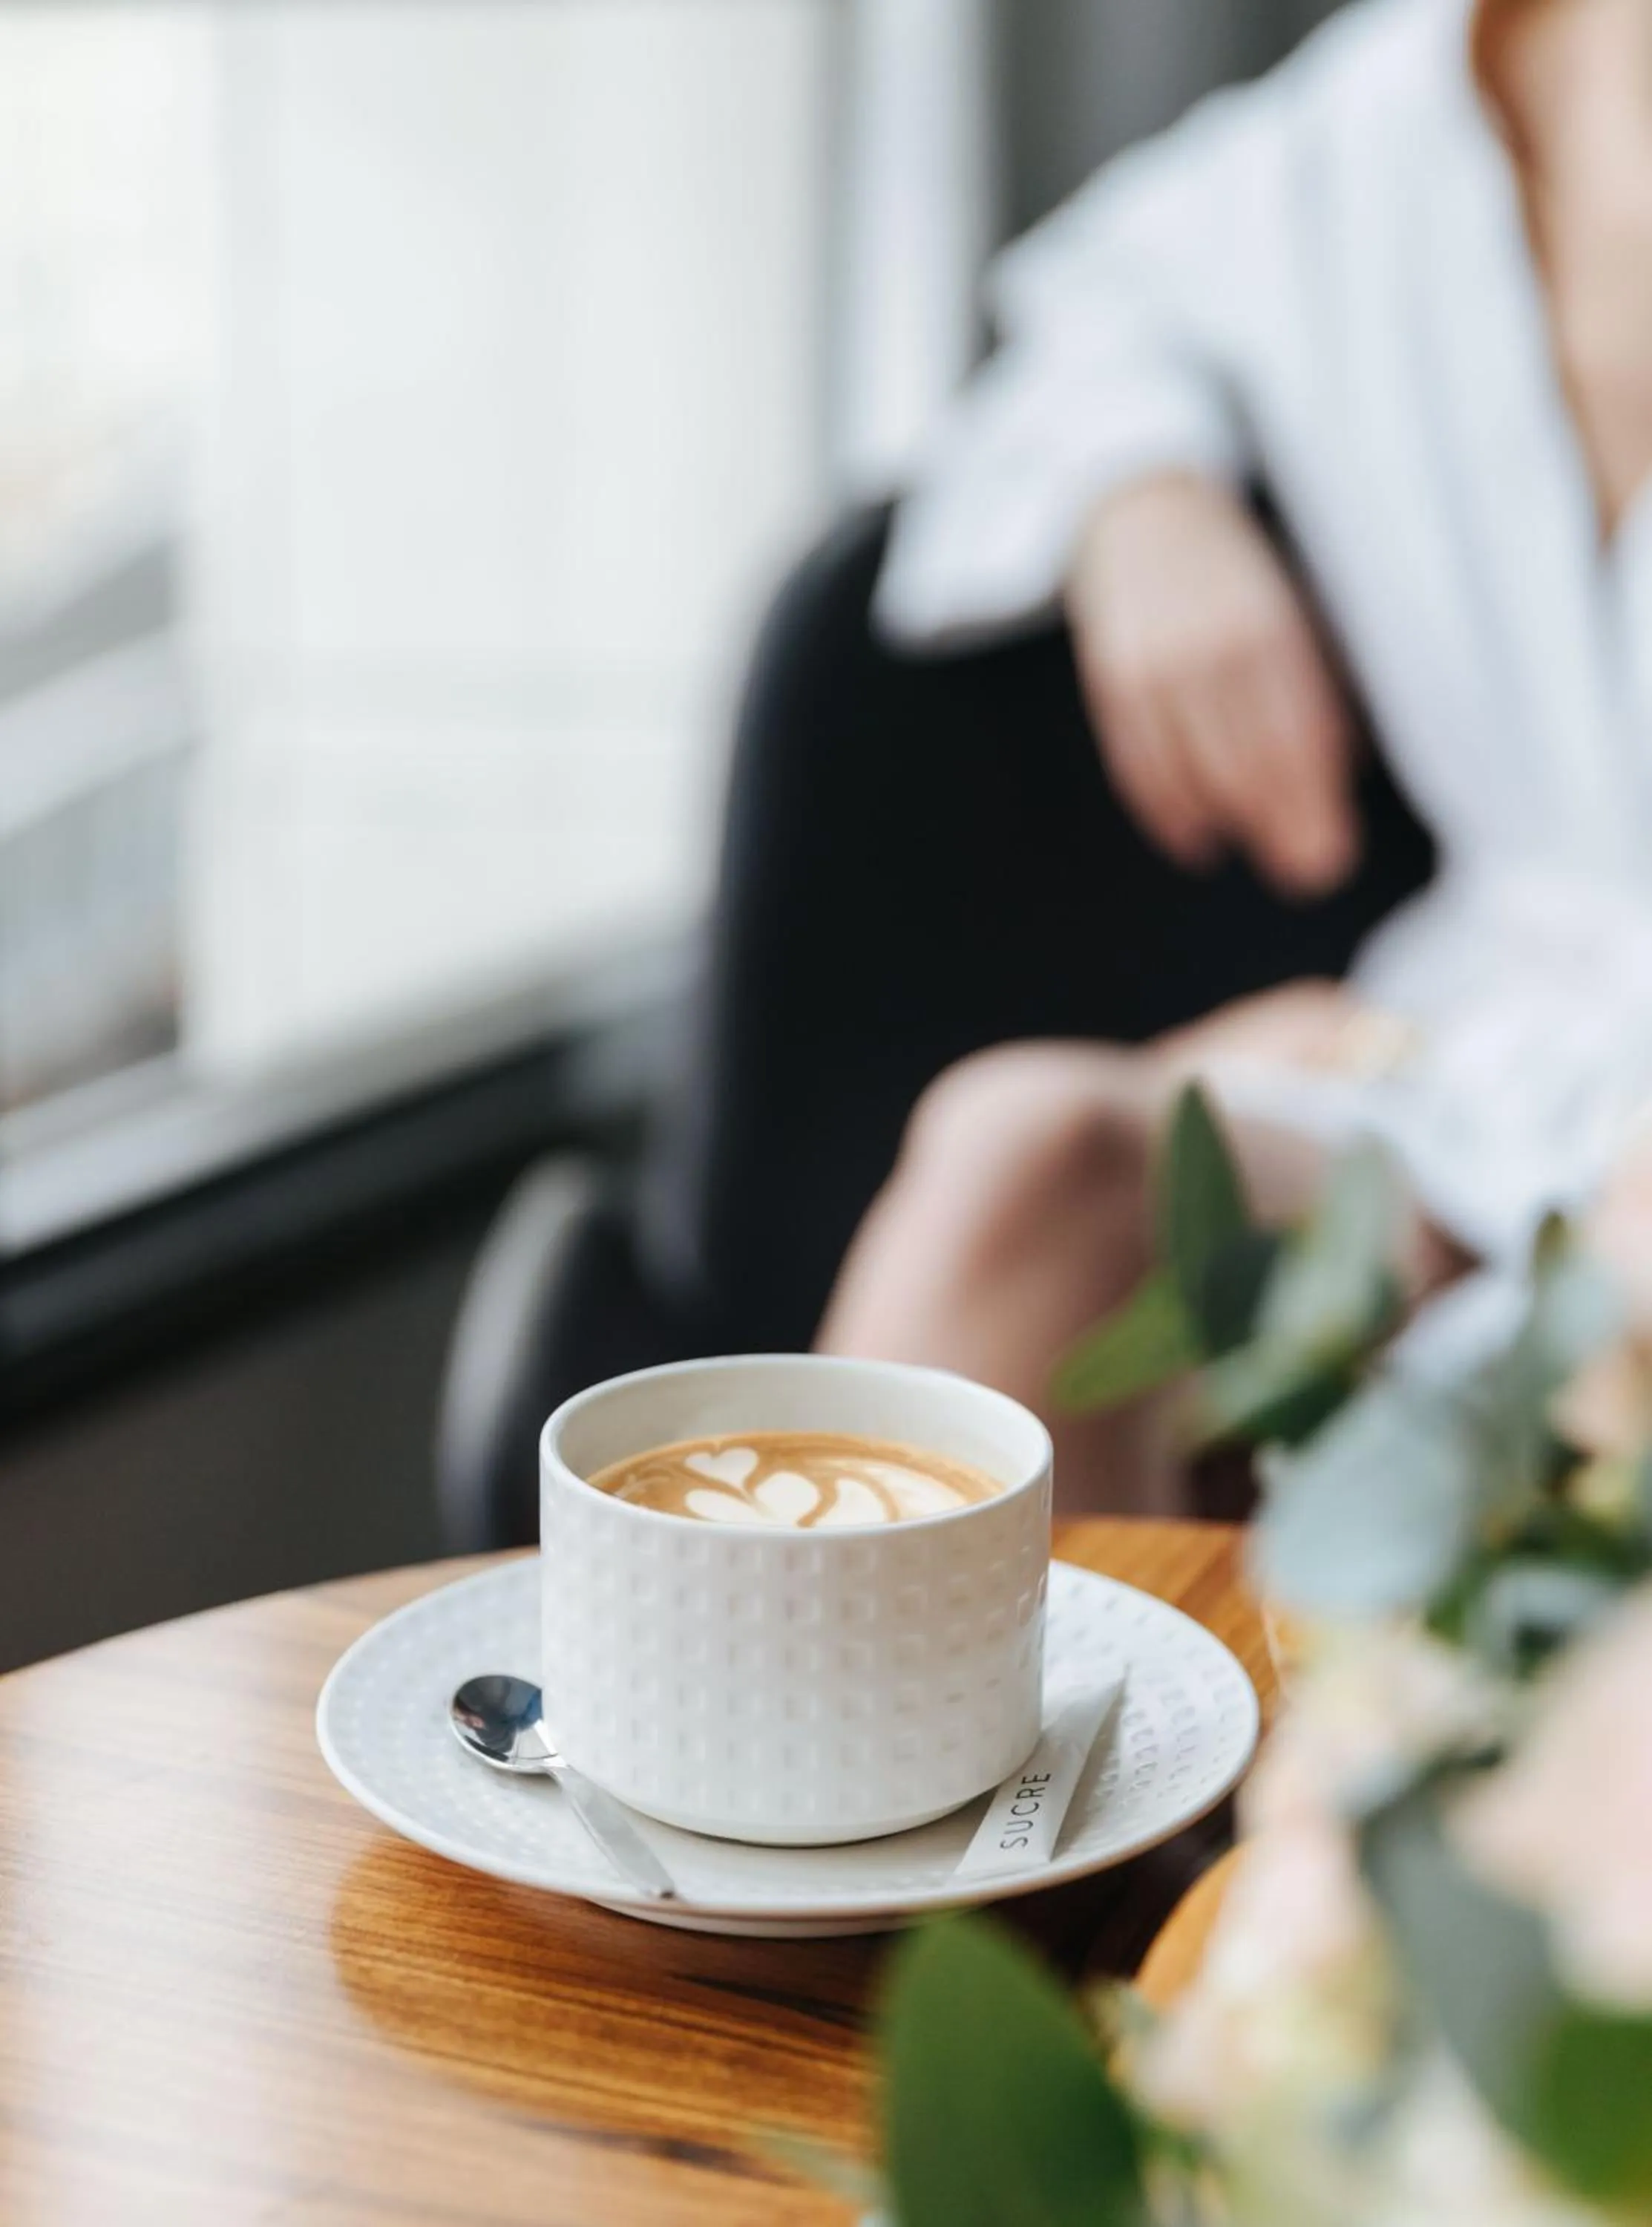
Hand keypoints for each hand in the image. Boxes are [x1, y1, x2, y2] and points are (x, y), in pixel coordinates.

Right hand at [1065, 471, 1358, 894]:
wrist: (1141, 509)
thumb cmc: (1236, 569)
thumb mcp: (1296, 607)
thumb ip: (1320, 686)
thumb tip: (1339, 775)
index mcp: (1269, 630)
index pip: (1298, 743)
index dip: (1314, 809)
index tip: (1332, 857)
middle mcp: (1208, 652)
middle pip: (1249, 771)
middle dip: (1283, 831)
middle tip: (1308, 872)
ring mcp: (1152, 671)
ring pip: (1194, 778)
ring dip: (1229, 825)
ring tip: (1257, 848)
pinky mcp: (1111, 685)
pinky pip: (1141, 770)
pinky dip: (1171, 813)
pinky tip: (1199, 838)